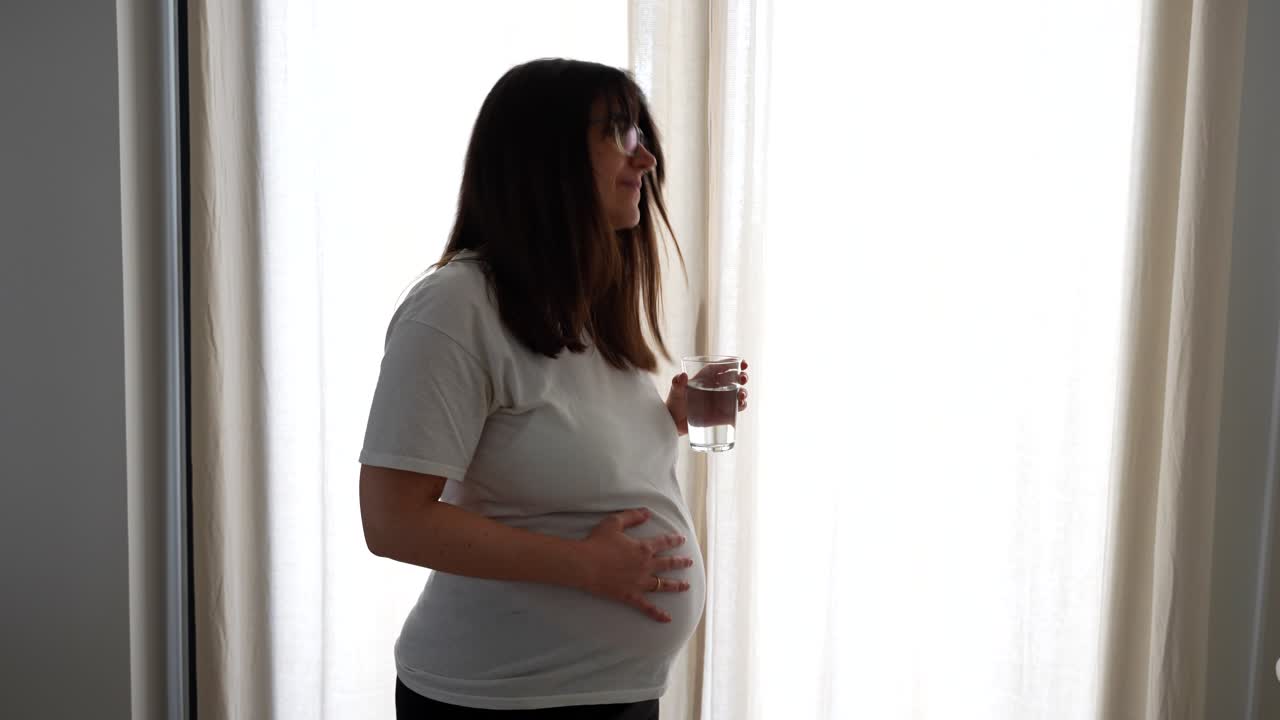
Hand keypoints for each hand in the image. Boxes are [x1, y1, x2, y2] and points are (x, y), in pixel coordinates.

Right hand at [577, 508, 693, 622]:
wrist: (584, 564)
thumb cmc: (596, 542)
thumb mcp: (614, 523)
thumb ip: (632, 516)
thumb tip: (648, 513)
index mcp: (643, 548)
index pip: (664, 543)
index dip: (674, 540)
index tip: (682, 540)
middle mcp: (645, 566)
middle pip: (668, 564)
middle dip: (680, 562)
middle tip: (689, 562)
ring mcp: (639, 583)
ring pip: (663, 585)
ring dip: (676, 585)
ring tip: (686, 586)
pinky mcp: (630, 596)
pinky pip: (647, 607)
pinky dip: (658, 613)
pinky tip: (668, 619)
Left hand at [665, 359, 749, 435]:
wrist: (674, 422)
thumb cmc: (674, 403)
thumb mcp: (675, 391)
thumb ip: (677, 383)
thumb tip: (682, 376)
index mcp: (707, 377)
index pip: (723, 367)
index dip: (734, 363)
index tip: (743, 363)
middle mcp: (717, 387)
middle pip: (734, 378)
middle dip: (742, 377)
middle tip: (743, 379)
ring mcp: (721, 400)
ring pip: (738, 393)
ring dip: (744, 392)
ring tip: (741, 395)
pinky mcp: (723, 413)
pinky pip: (736, 408)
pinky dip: (742, 406)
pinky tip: (741, 405)